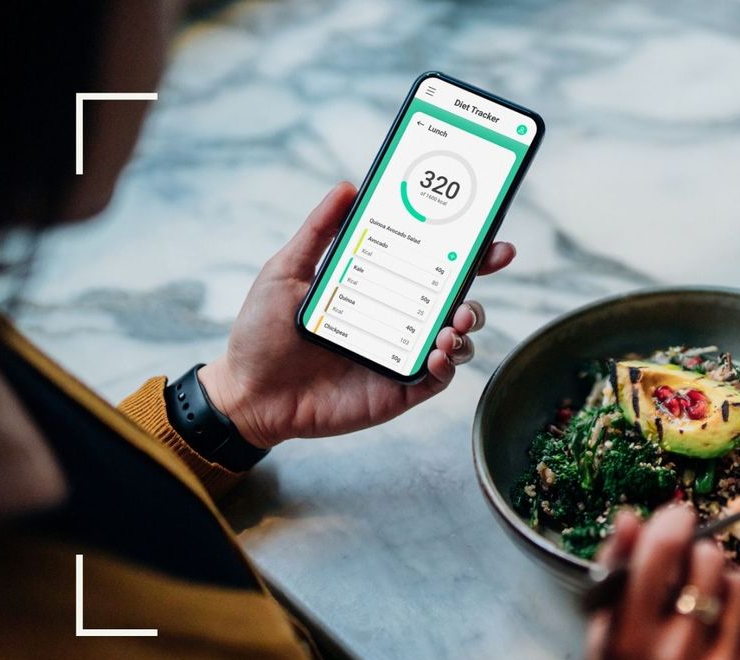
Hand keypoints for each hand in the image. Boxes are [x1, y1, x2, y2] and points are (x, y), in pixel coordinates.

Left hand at [198, 182, 514, 447]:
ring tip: (452, 325)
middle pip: (456, 301)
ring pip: (457, 340)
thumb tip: (347, 187)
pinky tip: (437, 354)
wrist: (248, 392)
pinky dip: (447, 365)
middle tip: (476, 286)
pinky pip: (439, 379)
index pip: (432, 268)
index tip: (491, 243)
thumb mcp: (287, 271)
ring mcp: (402, 356)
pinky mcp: (400, 391)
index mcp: (380, 289)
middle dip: (478, 290)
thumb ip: (319, 231)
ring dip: (466, 329)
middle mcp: (398, 321)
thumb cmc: (264, 333)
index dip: (468, 256)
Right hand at [586, 506, 739, 659]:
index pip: (660, 556)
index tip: (677, 514)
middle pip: (708, 561)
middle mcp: (677, 658)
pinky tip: (712, 633)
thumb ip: (613, 572)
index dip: (672, 522)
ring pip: (737, 585)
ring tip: (699, 600)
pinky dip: (734, 614)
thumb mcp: (602, 633)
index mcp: (630, 642)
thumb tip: (632, 516)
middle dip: (696, 552)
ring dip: (718, 580)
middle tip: (685, 563)